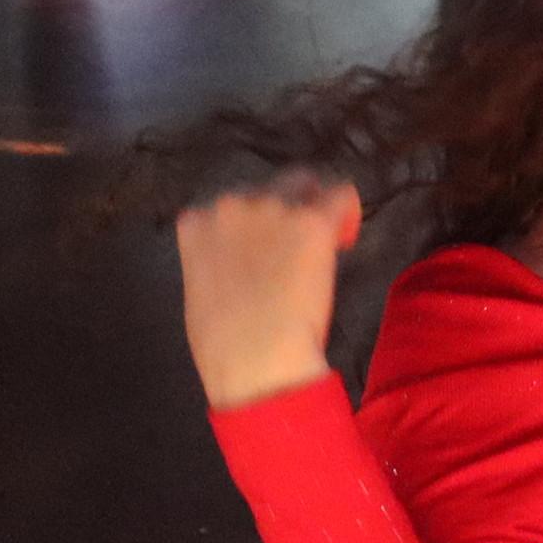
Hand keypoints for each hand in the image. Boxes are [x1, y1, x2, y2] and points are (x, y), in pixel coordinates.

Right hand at [174, 168, 362, 408]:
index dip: (249, 226)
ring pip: (303, 186)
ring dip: (310, 208)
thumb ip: (214, 264)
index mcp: (197, 224)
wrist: (255, 356)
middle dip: (281, 211)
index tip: (261, 249)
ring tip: (320, 241)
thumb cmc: (222, 344)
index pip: (226, 206)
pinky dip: (345, 210)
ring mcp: (273, 209)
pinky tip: (343, 235)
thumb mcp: (200, 294)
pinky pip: (339, 197)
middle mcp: (232, 206)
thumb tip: (235, 267)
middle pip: (266, 190)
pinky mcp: (311, 222)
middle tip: (294, 245)